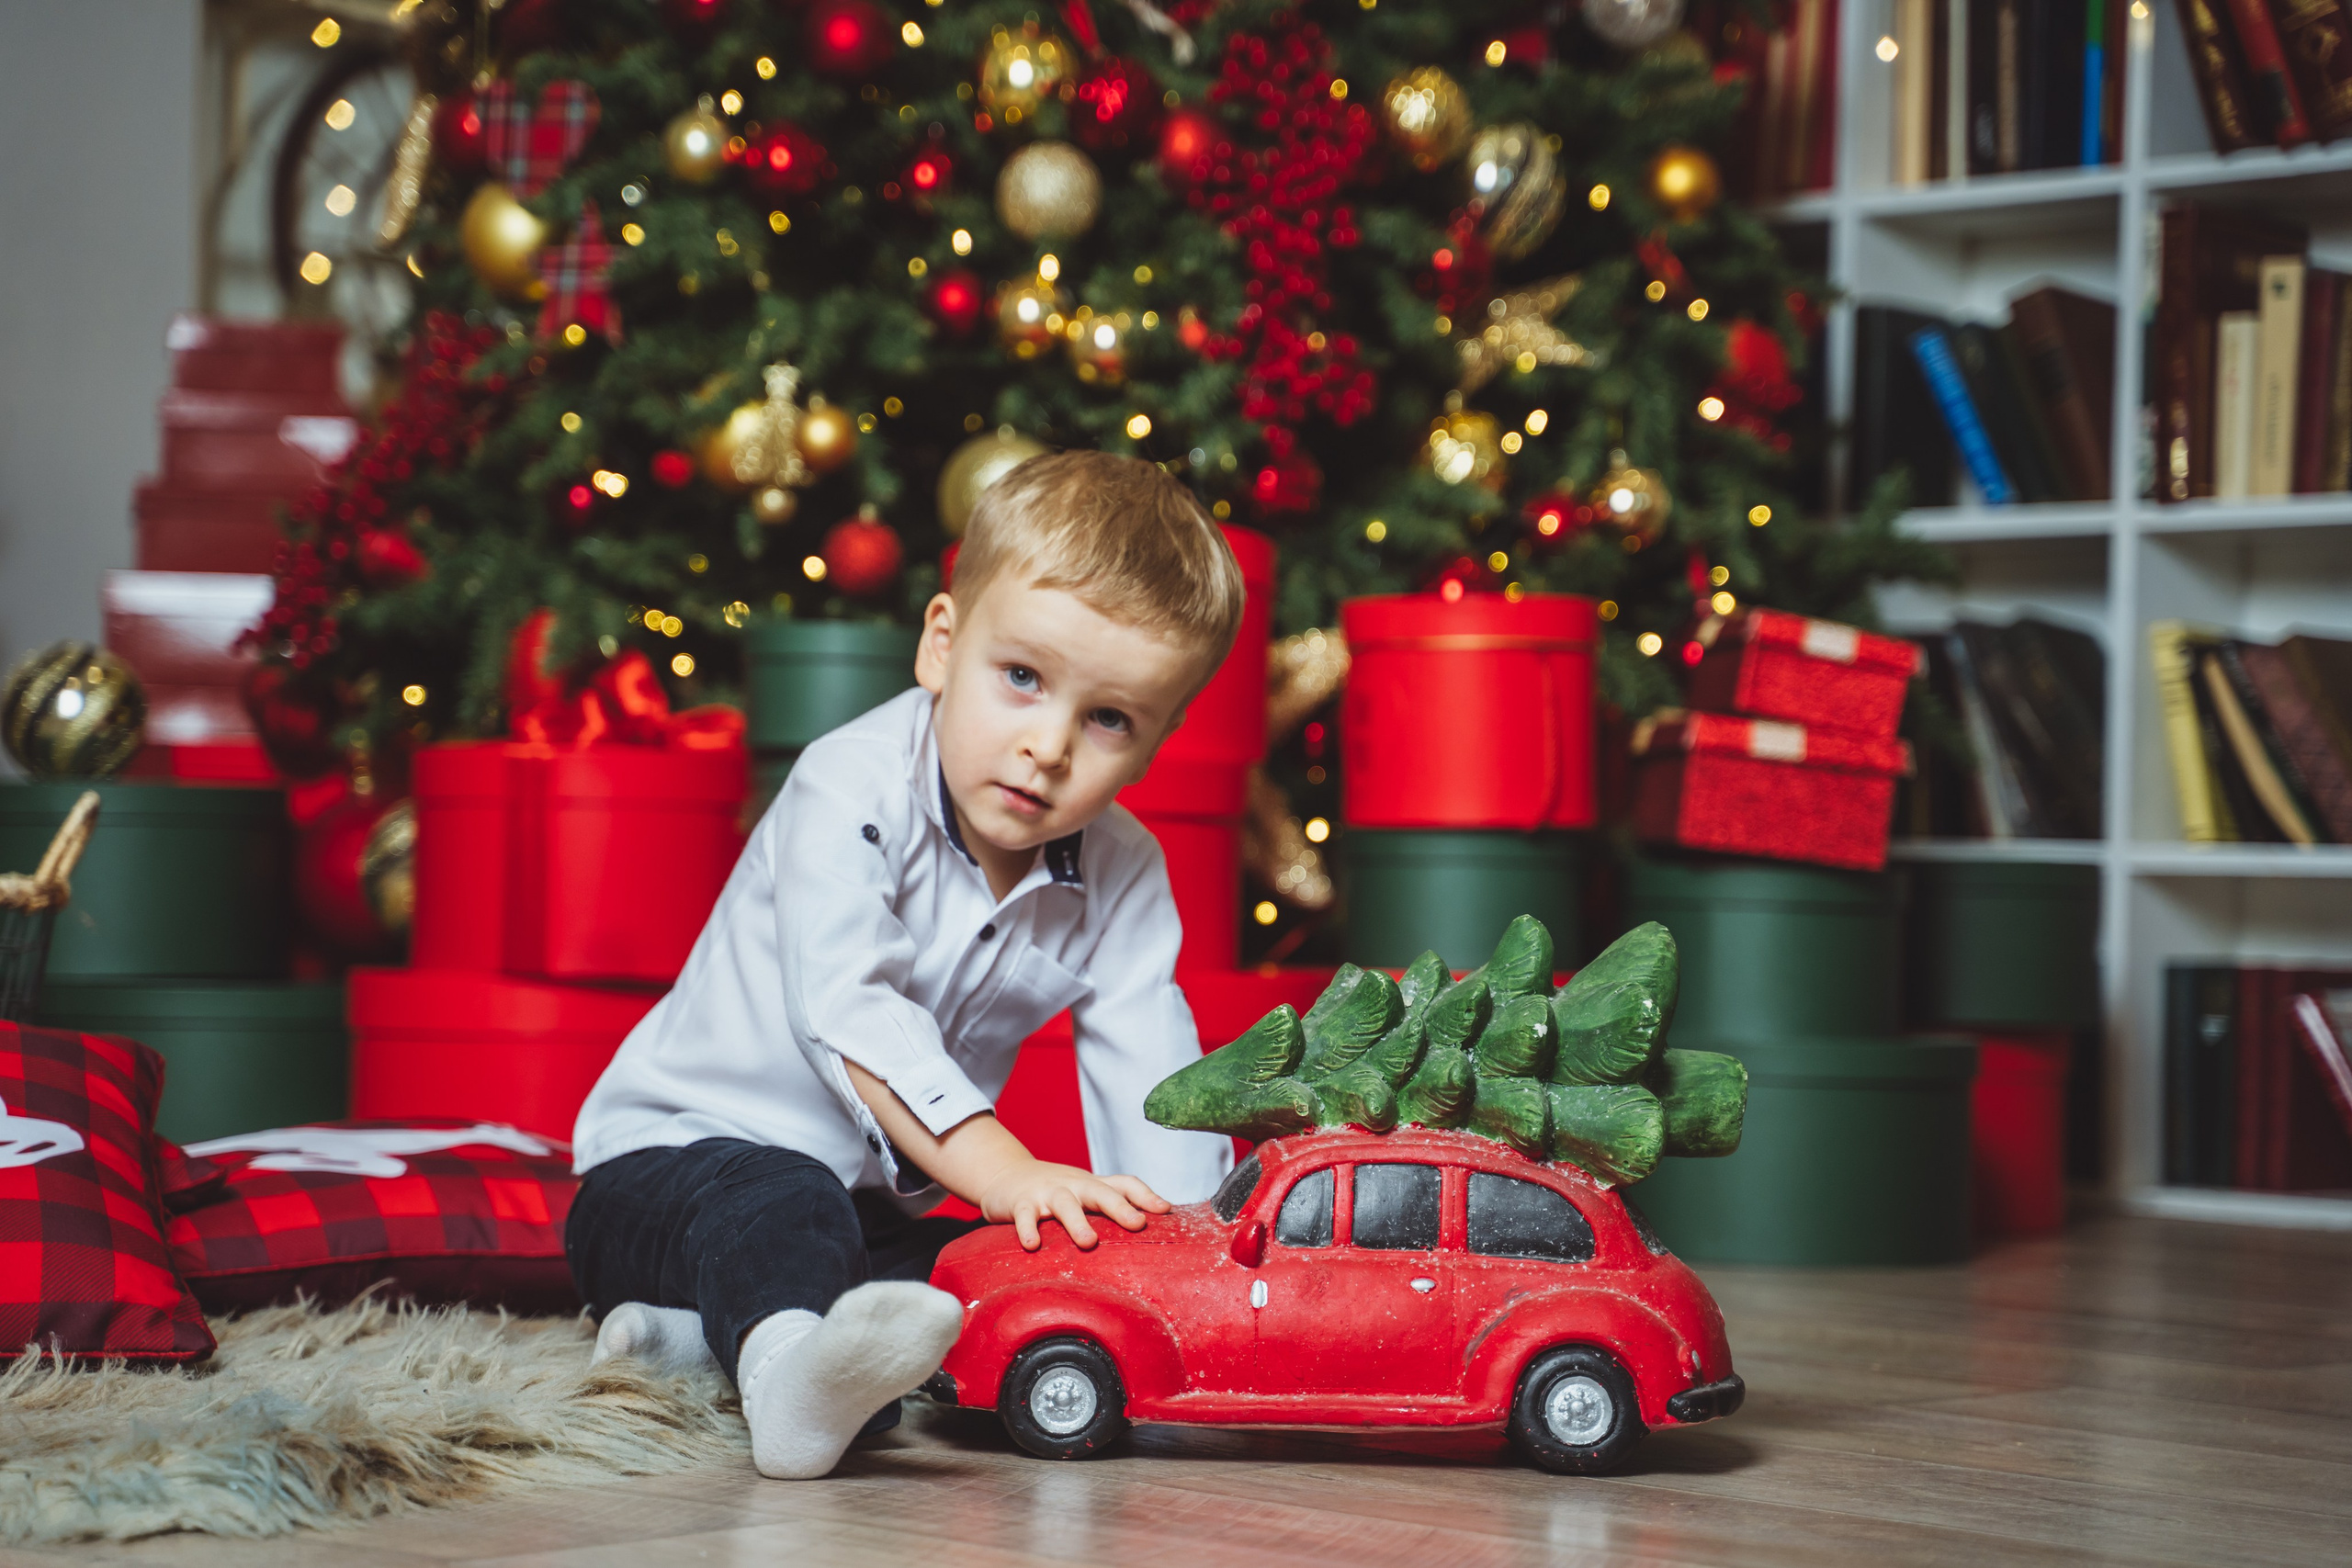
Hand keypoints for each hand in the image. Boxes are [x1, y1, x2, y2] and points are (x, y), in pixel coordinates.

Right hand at [979, 1160, 1170, 1250]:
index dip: (1146, 1195)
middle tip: (1137, 1224)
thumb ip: (1109, 1205)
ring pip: (1065, 1204)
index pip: (1124, 1183)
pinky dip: (1028, 1229)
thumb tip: (1148, 1228)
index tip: (1165, 1211)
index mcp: (1092, 1185)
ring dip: (1077, 1222)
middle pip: (1100, 1192)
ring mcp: (1047, 1192)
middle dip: (1119, 1207)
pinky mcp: (1021, 1202)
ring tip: (1089, 1242)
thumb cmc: (1053, 1190)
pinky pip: (1025, 1215)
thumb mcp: (1083, 1193)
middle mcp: (1074, 1185)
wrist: (1005, 1174)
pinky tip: (1032, 1245)